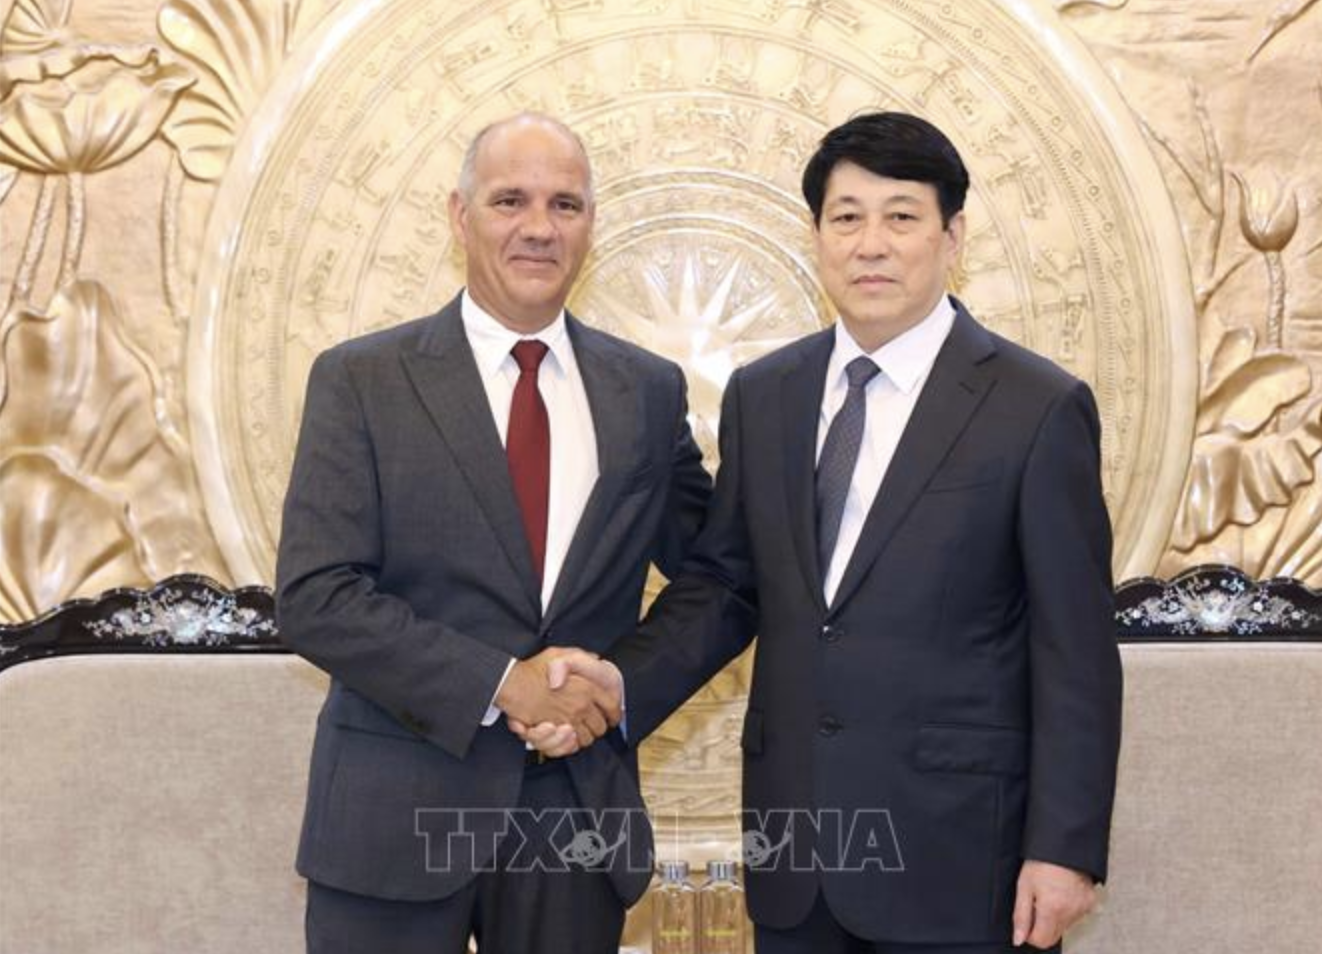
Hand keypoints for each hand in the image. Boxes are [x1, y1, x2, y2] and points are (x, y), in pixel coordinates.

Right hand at [496, 647, 620, 748]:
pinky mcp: (556, 731)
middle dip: (598, 727)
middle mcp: (581, 704)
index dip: (615, 714)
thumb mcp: (560, 654)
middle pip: (601, 726)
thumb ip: (580, 656)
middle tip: (593, 724)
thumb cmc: (533, 670)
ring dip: (585, 736)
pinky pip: (572, 745)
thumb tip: (596, 658)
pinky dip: (572, 744)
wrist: (513, 684)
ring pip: (588, 739)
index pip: (613, 706)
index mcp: (586, 687)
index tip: (612, 716)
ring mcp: (568, 719)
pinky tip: (569, 737)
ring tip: (580, 730)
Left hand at [1012, 859, 1097, 947]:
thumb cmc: (1042, 861)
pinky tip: (1062, 893)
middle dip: (1042, 926)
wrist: (1065, 845)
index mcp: (1052, 909)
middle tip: (1037, 904)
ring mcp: (1082, 908)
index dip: (1030, 933)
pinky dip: (1068, 909)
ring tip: (1050, 894)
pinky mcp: (1090, 902)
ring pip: (1065, 926)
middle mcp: (1070, 912)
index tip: (1027, 920)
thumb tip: (1018, 939)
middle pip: (1054, 936)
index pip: (1042, 941)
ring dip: (1055, 917)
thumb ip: (1021, 916)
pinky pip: (1076, 915)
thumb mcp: (1024, 886)